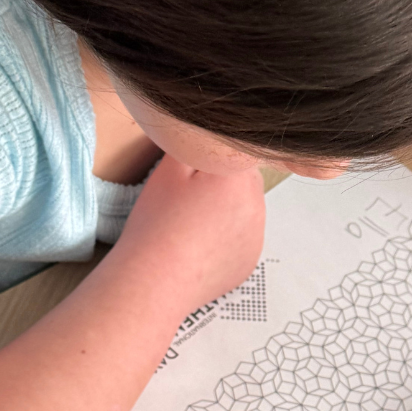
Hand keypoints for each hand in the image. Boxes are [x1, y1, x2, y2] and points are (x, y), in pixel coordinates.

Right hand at [117, 155, 265, 309]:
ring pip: (245, 209)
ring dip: (228, 210)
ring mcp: (257, 237)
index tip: (193, 172)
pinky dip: (227, 237)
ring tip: (193, 222)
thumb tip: (207, 130)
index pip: (237, 152)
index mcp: (240, 178)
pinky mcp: (249, 261)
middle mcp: (257, 206)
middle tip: (189, 197)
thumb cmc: (158, 224)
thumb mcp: (169, 168)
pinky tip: (200, 243)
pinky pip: (242, 238)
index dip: (213, 159)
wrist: (153, 280)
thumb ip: (194, 141)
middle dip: (223, 183)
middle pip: (245, 181)